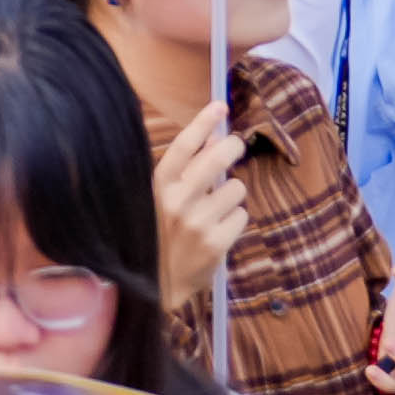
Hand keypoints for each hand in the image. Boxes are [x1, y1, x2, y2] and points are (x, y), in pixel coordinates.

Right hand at [148, 87, 245, 320]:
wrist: (153, 287)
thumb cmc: (156, 236)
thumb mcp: (158, 200)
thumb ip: (183, 172)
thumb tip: (214, 139)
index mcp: (158, 185)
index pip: (185, 145)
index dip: (204, 122)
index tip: (220, 107)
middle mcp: (176, 200)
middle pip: (218, 157)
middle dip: (233, 147)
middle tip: (236, 146)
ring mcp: (197, 222)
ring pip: (236, 189)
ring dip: (231, 196)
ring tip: (216, 211)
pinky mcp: (215, 243)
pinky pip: (241, 216)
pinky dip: (234, 221)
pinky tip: (219, 231)